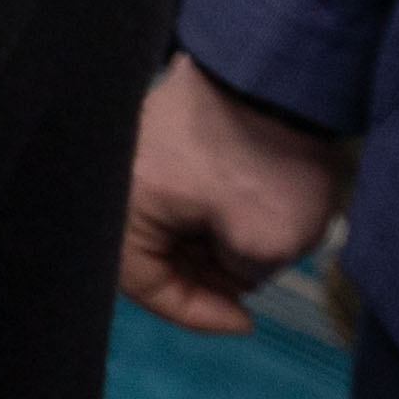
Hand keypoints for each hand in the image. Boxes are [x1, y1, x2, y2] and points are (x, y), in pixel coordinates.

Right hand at [123, 53, 345, 334]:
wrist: (280, 77)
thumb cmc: (262, 166)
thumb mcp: (263, 245)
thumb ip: (238, 275)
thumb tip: (235, 266)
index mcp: (123, 204)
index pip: (143, 282)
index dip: (196, 313)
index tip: (248, 320)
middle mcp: (119, 176)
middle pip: (151, 251)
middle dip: (204, 276)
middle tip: (252, 285)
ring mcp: (141, 149)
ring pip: (168, 221)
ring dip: (210, 244)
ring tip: (259, 249)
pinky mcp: (166, 131)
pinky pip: (179, 190)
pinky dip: (211, 212)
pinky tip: (250, 214)